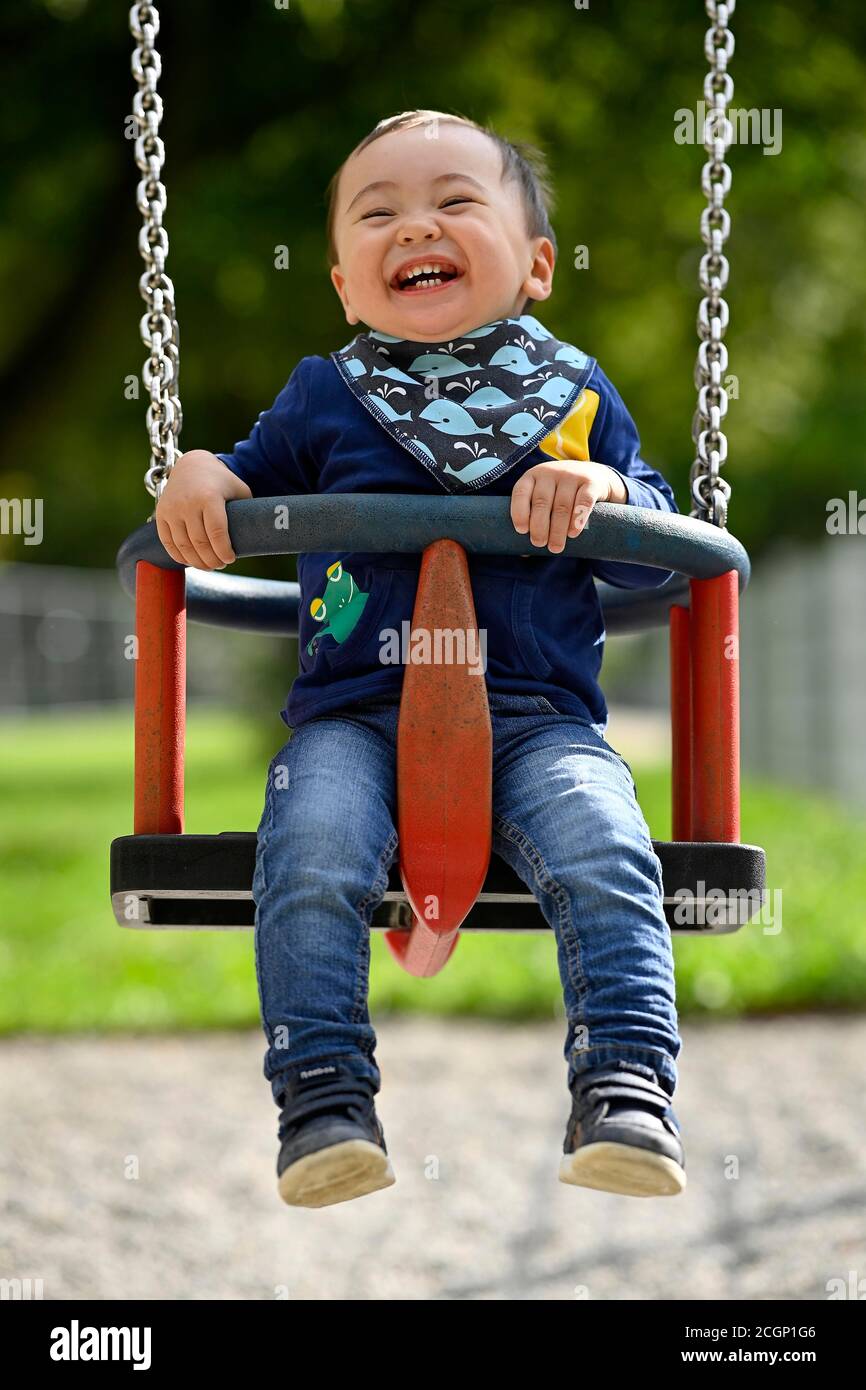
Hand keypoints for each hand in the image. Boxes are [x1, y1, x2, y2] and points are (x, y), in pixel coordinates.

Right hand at [155, 450, 251, 569]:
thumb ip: (248, 510)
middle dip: (212, 560)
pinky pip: (168, 542)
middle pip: (200, 543)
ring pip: (184, 546)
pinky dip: (179, 556)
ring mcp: (171, 509)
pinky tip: (190, 561)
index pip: (217, 533)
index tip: (231, 559)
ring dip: (197, 561)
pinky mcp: (160, 514)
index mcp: (209, 497)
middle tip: (221, 564)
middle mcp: (188, 503)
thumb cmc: (221, 481)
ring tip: (208, 566)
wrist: (191, 465)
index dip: (224, 551)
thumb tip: (260, 536)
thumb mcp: (239, 489)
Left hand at [510, 460, 625, 553]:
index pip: (521, 492)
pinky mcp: (591, 482)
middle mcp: (551, 472)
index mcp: (533, 476)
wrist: (596, 476)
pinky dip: (577, 520)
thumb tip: (524, 554)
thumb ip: (534, 517)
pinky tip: (573, 533)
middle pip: (542, 502)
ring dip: (558, 529)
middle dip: (539, 527)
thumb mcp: (546, 498)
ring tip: (556, 547)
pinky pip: (583, 502)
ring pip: (562, 505)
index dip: (519, 512)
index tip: (522, 531)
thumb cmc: (561, 495)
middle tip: (539, 543)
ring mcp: (571, 475)